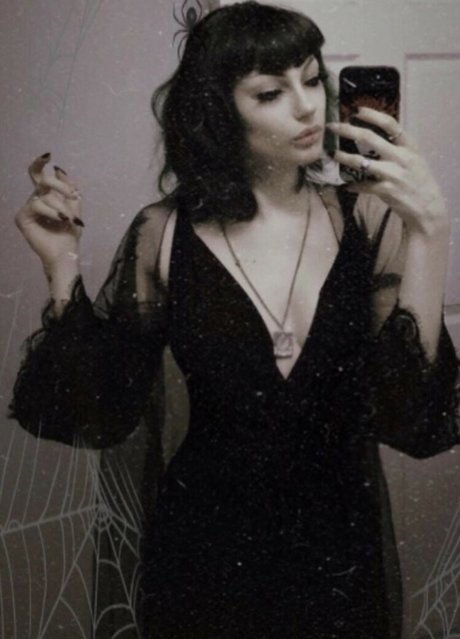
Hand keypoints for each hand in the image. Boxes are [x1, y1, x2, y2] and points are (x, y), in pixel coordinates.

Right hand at [15, 153, 83, 270]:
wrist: (65, 252)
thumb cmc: (69, 233)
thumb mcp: (74, 207)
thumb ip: (69, 188)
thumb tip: (58, 169)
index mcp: (47, 196)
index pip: (38, 175)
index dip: (39, 162)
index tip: (48, 155)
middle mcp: (35, 200)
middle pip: (42, 180)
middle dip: (59, 186)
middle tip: (72, 196)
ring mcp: (28, 208)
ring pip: (44, 195)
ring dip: (61, 206)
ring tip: (69, 219)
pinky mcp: (22, 217)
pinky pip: (37, 205)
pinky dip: (52, 212)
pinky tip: (60, 220)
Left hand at [327, 108, 449, 237]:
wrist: (428, 206)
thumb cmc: (417, 180)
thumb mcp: (413, 158)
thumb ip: (397, 147)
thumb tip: (372, 136)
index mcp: (409, 146)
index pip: (390, 124)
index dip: (372, 115)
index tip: (357, 110)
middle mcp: (401, 157)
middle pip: (369, 138)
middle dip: (347, 130)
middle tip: (332, 126)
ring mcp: (393, 174)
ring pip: (361, 162)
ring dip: (343, 157)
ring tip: (332, 153)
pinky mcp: (387, 190)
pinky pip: (363, 186)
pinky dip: (353, 186)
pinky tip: (346, 186)